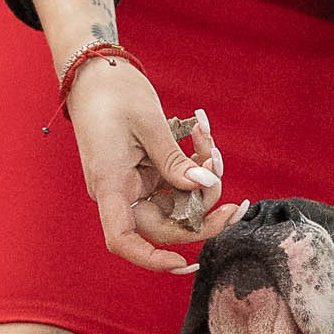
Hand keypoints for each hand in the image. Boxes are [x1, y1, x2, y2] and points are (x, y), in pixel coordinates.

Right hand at [67, 66, 239, 272]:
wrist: (97, 71)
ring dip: (204, 184)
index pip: (123, 239)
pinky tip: (203, 138)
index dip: (151, 259)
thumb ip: (176, 160)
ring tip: (213, 148)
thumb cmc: (113, 92)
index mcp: (110, 184)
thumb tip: (205, 188)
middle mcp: (121, 192)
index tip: (184, 262)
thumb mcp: (149, 123)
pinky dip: (196, 169)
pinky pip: (178, 185)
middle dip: (203, 217)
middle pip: (165, 227)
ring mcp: (135, 185)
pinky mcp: (147, 174)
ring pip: (178, 205)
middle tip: (235, 204)